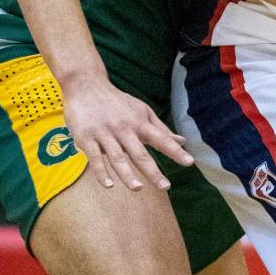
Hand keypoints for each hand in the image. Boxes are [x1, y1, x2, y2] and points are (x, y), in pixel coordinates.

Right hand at [63, 74, 194, 190]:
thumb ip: (161, 129)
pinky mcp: (86, 138)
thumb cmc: (118, 102)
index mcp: (140, 123)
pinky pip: (95, 157)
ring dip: (127, 174)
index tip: (189, 162)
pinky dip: (101, 172)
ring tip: (138, 189)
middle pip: (140, 153)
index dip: (175, 151)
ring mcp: (105, 134)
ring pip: (118, 157)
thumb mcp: (142, 111)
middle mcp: (124, 129)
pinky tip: (109, 185)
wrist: (86, 86)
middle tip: (165, 187)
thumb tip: (183, 141)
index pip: (161, 139)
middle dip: (153, 171)